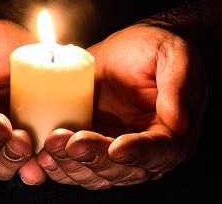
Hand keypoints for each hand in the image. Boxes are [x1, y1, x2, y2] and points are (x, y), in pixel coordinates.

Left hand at [37, 23, 207, 188]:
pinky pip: (74, 163)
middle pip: (121, 170)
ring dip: (71, 165)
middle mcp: (143, 150)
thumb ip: (178, 85)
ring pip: (94, 173)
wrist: (130, 48)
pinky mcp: (90, 142)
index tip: (116, 148)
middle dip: (94, 158)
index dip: (137, 154)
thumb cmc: (154, 49)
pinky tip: (42, 155)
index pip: (159, 153)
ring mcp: (113, 148)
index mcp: (171, 133)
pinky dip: (59, 164)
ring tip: (51, 145)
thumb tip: (178, 123)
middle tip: (71, 142)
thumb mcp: (173, 55)